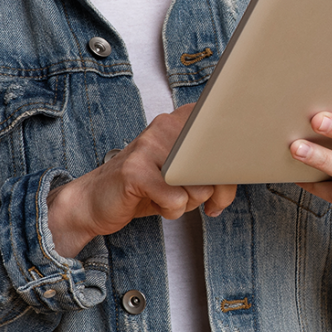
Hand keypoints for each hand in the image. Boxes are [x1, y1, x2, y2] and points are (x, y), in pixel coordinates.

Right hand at [47, 103, 236, 258]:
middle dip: (216, 192)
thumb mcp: (181, 171)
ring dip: (189, 203)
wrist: (93, 200)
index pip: (225, 138)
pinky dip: (172, 211)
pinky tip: (157, 205)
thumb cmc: (145, 186)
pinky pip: (176, 200)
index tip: (223, 183)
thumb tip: (238, 175)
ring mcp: (148, 146)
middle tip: (204, 202)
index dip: (231, 168)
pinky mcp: (135, 170)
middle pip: (216, 164)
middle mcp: (165, 126)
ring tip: (169, 198)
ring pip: (198, 186)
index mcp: (179, 120)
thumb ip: (208, 166)